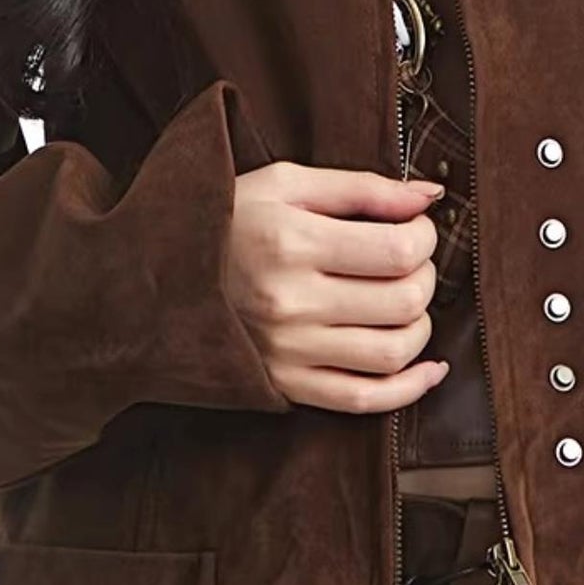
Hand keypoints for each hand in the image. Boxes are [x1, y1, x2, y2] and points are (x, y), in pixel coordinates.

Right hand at [225, 161, 451, 411]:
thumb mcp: (284, 184)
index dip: (424, 237)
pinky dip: (409, 389)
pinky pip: (363, 400)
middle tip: (408, 260)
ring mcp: (289, 351)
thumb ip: (362, 188)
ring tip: (405, 303)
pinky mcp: (285, 385)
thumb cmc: (224, 222)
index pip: (398, 251)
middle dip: (424, 275)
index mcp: (292, 244)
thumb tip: (430, 197)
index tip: (415, 228)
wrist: (153, 279)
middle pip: (404, 301)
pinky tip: (430, 368)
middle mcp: (292, 304)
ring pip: (392, 352)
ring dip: (420, 326)